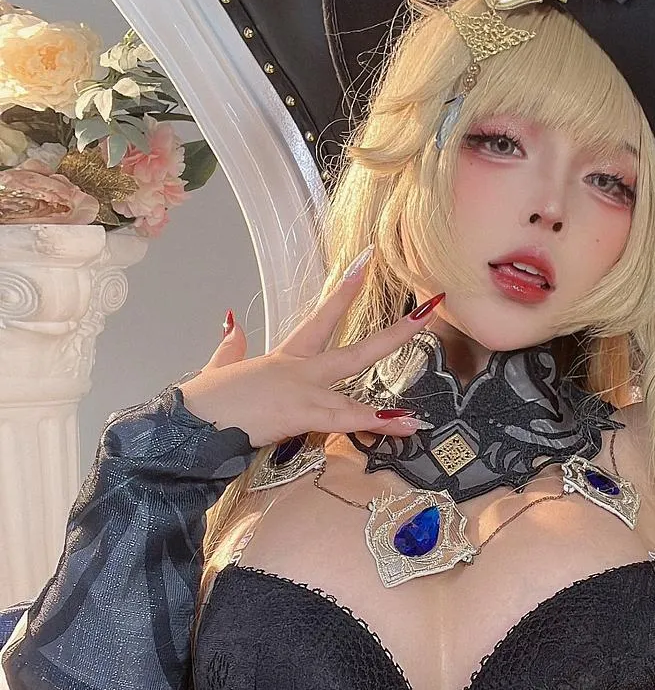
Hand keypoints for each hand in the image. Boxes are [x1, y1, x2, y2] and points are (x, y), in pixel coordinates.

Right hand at [178, 268, 443, 448]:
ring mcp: (302, 390)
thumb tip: (232, 322)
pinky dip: (376, 424)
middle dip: (395, 333)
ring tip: (418, 416)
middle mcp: (299, 370)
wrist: (190, 422)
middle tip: (428, 310)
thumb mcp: (218, 367)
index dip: (344, 291)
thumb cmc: (202, 403)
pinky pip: (345, 419)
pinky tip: (405, 426)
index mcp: (283, 358)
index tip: (365, 263)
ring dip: (389, 406)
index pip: (321, 318)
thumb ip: (230, 346)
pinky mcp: (299, 412)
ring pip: (356, 391)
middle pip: (355, 349)